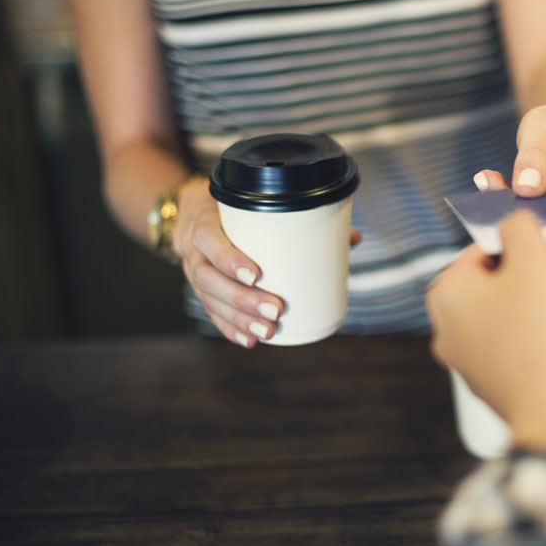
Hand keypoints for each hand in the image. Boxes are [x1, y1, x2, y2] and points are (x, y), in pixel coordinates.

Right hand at [172, 178, 360, 347]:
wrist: (194, 213)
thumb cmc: (236, 211)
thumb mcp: (255, 205)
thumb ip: (302, 219)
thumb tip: (352, 238)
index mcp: (206, 221)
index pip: (208, 239)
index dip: (228, 259)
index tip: (256, 275)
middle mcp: (195, 250)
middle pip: (208, 278)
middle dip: (242, 299)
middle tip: (275, 311)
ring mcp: (193, 271)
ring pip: (209, 299)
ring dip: (239, 319)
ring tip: (268, 331)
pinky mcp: (201, 290)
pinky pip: (210, 312)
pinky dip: (230, 328)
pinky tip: (249, 339)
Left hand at [426, 211, 545, 469]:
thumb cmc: (543, 336)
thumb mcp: (534, 255)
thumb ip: (519, 224)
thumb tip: (514, 220)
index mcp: (448, 294)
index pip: (486, 248)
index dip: (529, 245)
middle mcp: (454, 329)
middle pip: (513, 282)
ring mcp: (480, 361)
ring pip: (534, 314)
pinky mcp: (509, 385)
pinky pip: (542, 349)